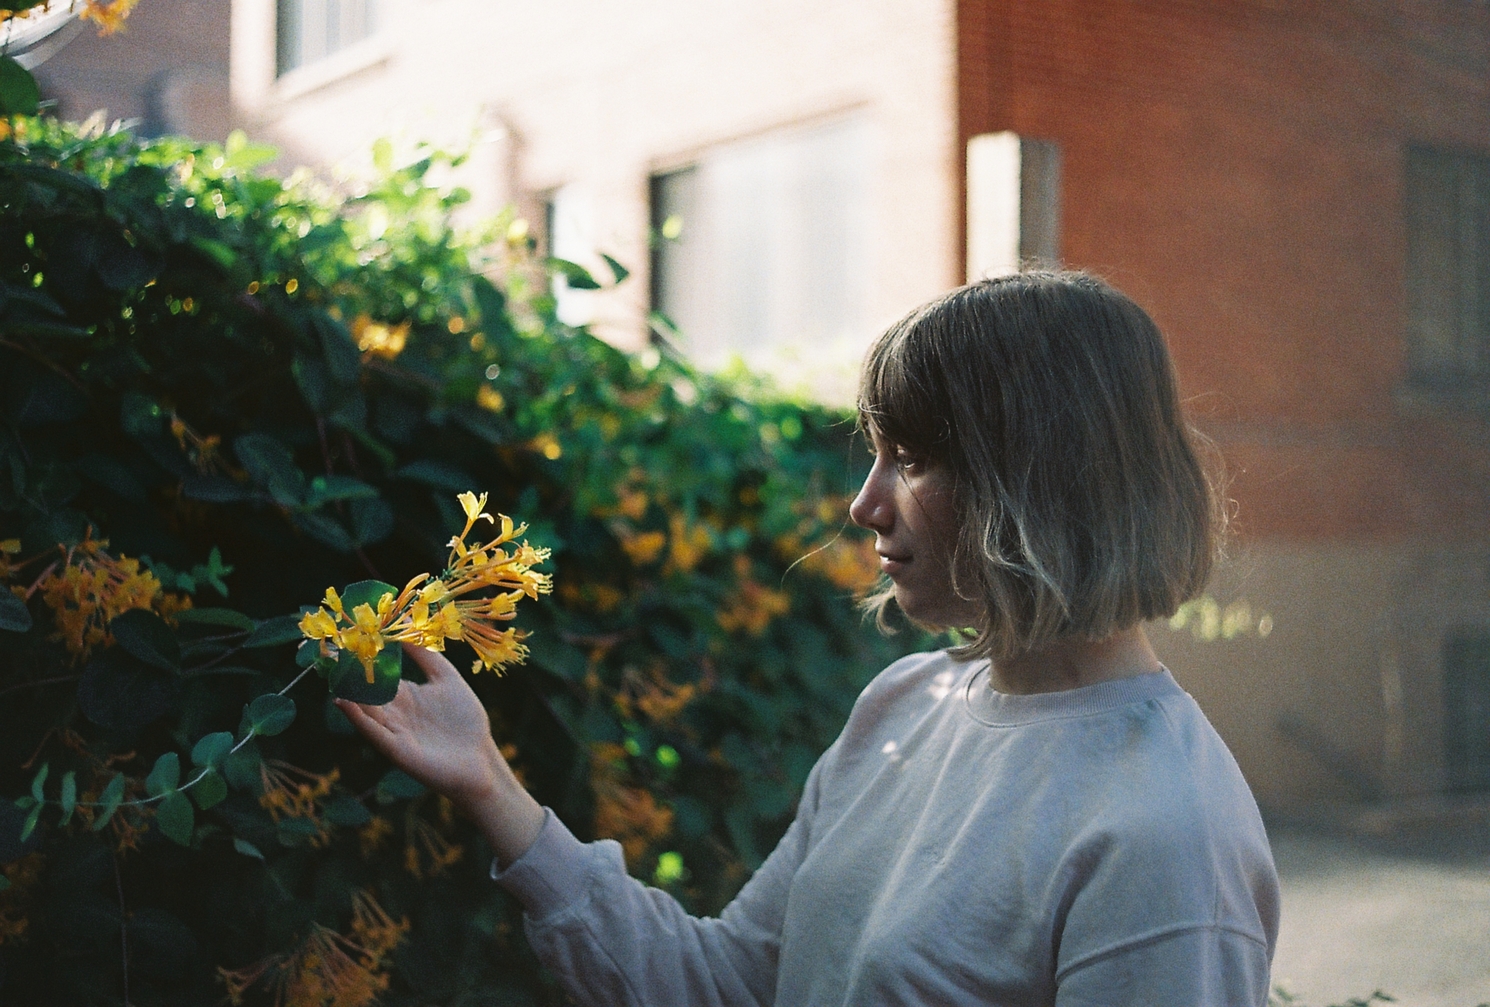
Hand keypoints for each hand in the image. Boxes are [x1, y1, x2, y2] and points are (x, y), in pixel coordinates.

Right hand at [336, 644, 544, 865]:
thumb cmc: (466, 720)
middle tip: (325, 651)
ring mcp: (392, 730)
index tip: (345, 637)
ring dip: (346, 691)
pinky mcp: (395, 748)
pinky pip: (372, 730)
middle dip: (346, 673)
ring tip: (329, 671)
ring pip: (363, 707)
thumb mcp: (447, 679)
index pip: (377, 673)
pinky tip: (343, 701)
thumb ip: (427, 656)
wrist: (480, 760)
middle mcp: (393, 712)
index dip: (363, 657)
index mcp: (404, 695)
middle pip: (364, 690)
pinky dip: (356, 716)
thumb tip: (405, 627)